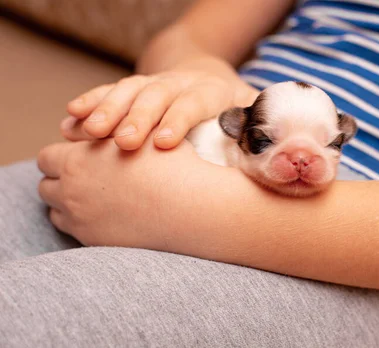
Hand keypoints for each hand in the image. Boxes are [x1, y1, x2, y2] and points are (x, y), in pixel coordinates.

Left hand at [36, 136, 219, 247]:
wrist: (192, 208)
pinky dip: (81, 220)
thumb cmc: (172, 166)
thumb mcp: (143, 134)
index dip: (64, 154)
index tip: (80, 156)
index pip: (48, 156)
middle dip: (61, 179)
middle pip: (46, 184)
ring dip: (67, 201)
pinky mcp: (93, 241)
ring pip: (55, 209)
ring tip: (94, 195)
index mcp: (79, 159)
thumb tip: (91, 127)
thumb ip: (112, 128)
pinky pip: (72, 229)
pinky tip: (105, 213)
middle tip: (85, 176)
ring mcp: (80, 219)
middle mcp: (72, 190)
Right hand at [62, 56, 258, 149]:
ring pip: (128, 89)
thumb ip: (260, 128)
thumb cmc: (233, 108)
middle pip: (157, 95)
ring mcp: (154, 83)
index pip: (193, 103)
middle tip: (123, 142)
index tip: (165, 142)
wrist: (208, 77)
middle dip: (138, 117)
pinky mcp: (134, 88)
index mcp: (211, 92)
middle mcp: (180, 83)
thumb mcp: (253, 114)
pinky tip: (71, 118)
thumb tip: (277, 149)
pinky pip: (109, 90)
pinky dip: (90, 102)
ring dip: (106, 109)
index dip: (178, 120)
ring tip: (86, 132)